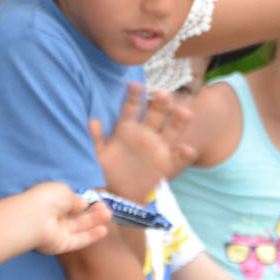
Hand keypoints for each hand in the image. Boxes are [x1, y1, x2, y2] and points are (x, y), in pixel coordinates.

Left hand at [24, 183, 113, 256]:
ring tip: (108, 215)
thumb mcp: (65, 191)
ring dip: (94, 222)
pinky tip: (103, 230)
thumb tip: (83, 203)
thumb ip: (76, 198)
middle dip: (92, 212)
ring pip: (79, 227)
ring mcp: (58, 232)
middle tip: (106, 208)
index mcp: (51, 201)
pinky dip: (91, 236)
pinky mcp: (61, 244)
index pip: (69, 203)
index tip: (97, 200)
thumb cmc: (46, 199)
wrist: (33, 218)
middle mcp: (54, 217)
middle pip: (77, 216)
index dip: (84, 202)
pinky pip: (78, 240)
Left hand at [89, 84, 195, 198]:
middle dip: (161, 103)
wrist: (121, 195)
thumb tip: (92, 121)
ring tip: (184, 112)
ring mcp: (159, 148)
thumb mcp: (100, 155)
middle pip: (156, 115)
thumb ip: (97, 138)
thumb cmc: (108, 171)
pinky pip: (178, 158)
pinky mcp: (167, 165)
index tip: (134, 84)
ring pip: (172, 131)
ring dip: (179, 121)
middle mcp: (146, 134)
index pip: (132, 108)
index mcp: (128, 129)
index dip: (134, 96)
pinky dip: (184, 154)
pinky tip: (187, 149)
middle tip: (162, 94)